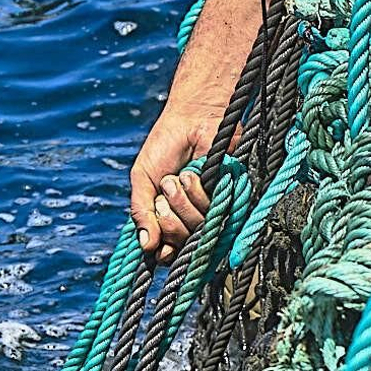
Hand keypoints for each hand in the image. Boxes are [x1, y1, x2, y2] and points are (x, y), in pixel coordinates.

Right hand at [130, 99, 217, 264]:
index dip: (165, 253)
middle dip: (168, 216)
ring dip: (182, 201)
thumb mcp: (143, 178)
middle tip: (166, 188)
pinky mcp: (230, 197)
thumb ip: (140, 212)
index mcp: (169, 218)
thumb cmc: (165, 146)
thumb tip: (146, 247)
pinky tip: (195, 175)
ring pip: (198, 229)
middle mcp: (192, 218)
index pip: (169, 253)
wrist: (192, 118)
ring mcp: (212, 209)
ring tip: (180, 177)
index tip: (160, 247)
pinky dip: (200, 193)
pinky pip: (215, 212)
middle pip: (181, 243)